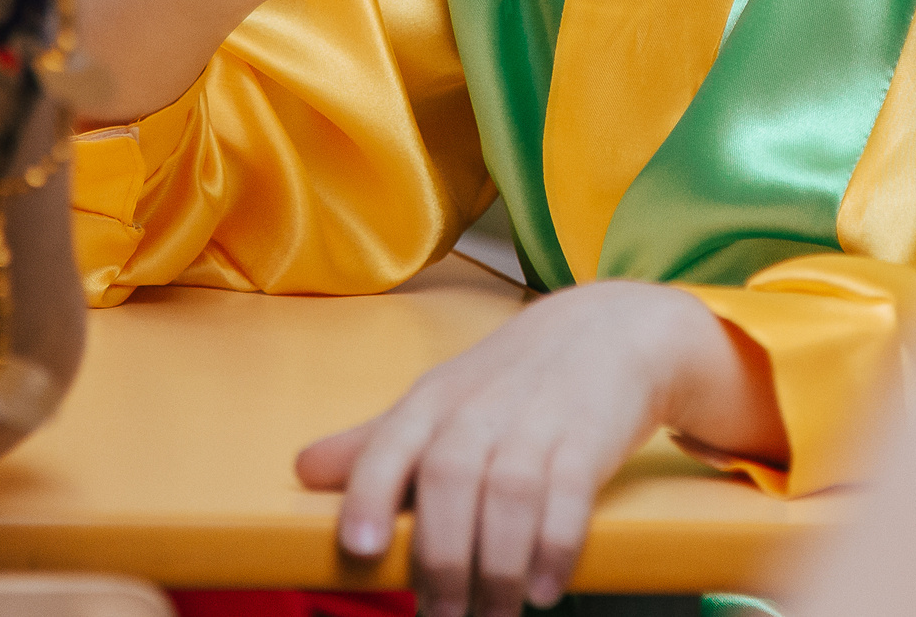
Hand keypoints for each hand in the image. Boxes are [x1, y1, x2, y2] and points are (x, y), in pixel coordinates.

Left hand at [295, 281, 785, 616]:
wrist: (612, 328)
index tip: (359, 547)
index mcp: (434, 401)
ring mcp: (539, 420)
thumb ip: (376, 441)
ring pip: (510, 496)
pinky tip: (543, 587)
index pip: (391, 444)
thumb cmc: (512, 378)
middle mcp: (482, 408)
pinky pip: (570, 496)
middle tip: (441, 616)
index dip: (370, 493)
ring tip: (494, 615)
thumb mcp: (441, 398)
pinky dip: (555, 547)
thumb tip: (303, 470)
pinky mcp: (590, 437)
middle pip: (451, 479)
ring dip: (498, 567)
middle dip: (442, 558)